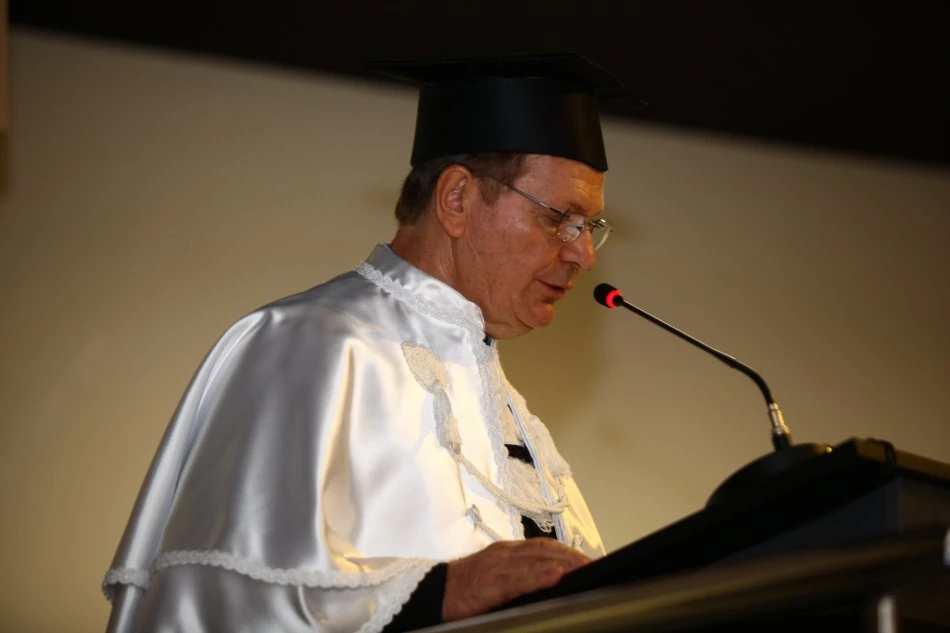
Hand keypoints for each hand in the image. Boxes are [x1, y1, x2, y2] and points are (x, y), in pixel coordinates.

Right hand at [442, 539, 590, 621]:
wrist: (433, 593)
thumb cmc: (464, 588)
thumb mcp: (495, 576)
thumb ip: (518, 576)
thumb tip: (549, 582)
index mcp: (506, 552)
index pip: (543, 546)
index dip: (567, 552)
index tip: (589, 561)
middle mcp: (504, 553)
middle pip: (544, 550)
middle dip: (572, 557)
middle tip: (595, 565)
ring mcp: (497, 566)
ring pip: (535, 559)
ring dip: (563, 563)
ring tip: (584, 568)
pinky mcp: (489, 583)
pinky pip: (518, 578)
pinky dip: (538, 575)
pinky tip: (554, 575)